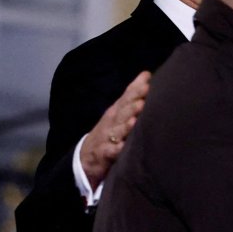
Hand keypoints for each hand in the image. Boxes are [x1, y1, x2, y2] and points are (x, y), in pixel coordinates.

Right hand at [80, 71, 150, 189]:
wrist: (85, 157)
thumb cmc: (109, 131)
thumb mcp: (119, 112)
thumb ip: (133, 95)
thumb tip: (147, 74)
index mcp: (117, 111)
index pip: (126, 97)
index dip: (136, 88)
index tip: (147, 78)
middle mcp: (112, 122)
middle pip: (123, 111)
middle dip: (132, 103)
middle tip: (143, 95)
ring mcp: (107, 138)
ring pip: (117, 131)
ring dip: (125, 125)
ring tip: (134, 120)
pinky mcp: (104, 154)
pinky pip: (112, 151)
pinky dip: (117, 149)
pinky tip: (123, 146)